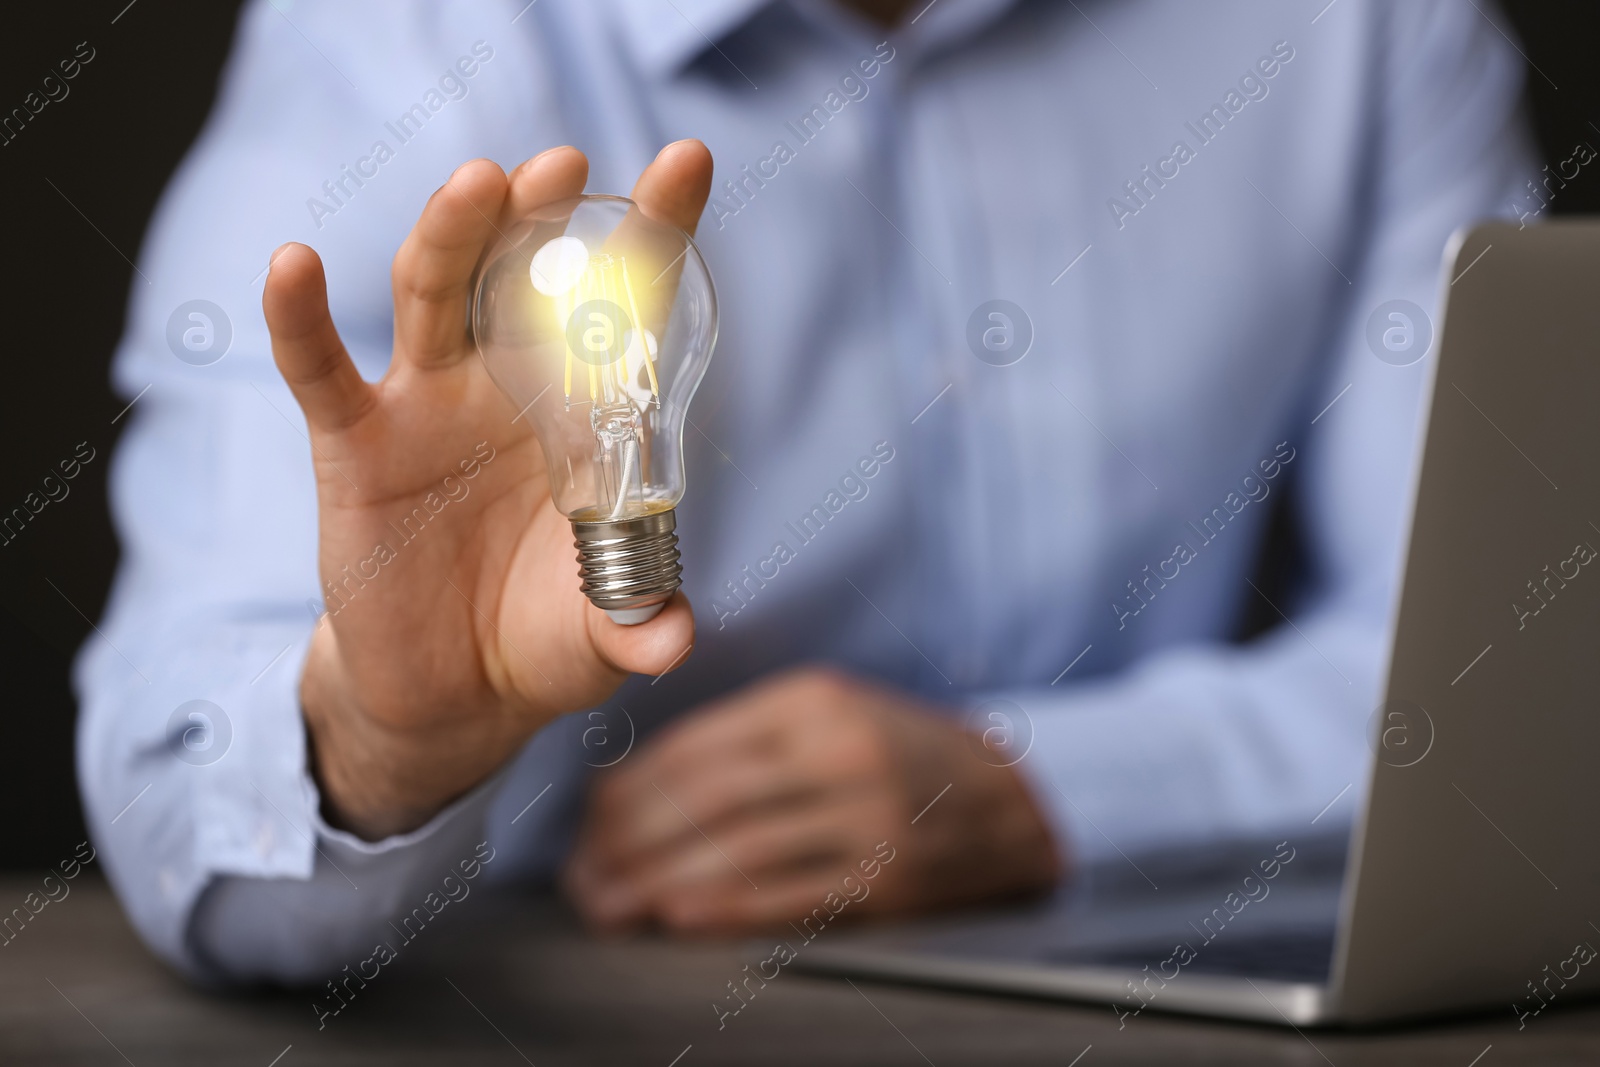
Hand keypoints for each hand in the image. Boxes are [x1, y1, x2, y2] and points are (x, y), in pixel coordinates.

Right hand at [262, 142, 713, 838]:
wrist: (453, 694)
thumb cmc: (541, 640)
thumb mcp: (597, 634)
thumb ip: (634, 623)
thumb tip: (672, 640)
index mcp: (582, 409)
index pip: (622, 306)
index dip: (652, 235)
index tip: (685, 162)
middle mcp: (508, 386)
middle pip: (521, 275)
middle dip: (542, 217)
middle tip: (565, 164)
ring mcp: (428, 405)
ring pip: (431, 296)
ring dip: (450, 236)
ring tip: (479, 183)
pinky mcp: (356, 446)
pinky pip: (320, 372)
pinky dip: (298, 320)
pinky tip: (294, 265)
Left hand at [562, 667, 1062, 933]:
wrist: (1015, 802)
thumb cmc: (899, 756)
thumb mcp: (832, 713)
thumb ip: (747, 739)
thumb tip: (635, 788)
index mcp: (814, 702)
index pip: (697, 745)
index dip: (629, 787)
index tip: (586, 819)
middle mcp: (840, 750)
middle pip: (706, 798)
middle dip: (627, 841)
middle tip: (580, 873)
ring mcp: (869, 816)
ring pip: (737, 849)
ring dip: (656, 881)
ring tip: (608, 903)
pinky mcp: (889, 879)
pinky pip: (789, 895)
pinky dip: (723, 907)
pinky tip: (674, 915)